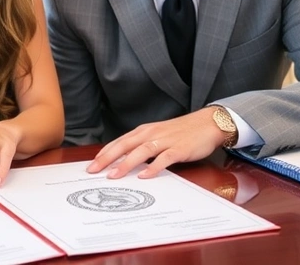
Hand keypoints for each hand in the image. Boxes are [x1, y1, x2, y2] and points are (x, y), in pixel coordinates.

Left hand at [86, 108, 224, 178]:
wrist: (208, 123)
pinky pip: (164, 158)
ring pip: (141, 151)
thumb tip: (124, 161)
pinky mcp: (179, 149)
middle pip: (125, 145)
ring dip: (126, 163)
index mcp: (144, 131)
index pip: (119, 142)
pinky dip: (153, 167)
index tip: (91, 165)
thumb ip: (142, 146)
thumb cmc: (181, 132)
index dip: (104, 153)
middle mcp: (151, 134)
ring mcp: (165, 141)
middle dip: (107, 158)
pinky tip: (144, 175)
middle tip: (92, 171)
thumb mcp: (157, 135)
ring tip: (113, 176)